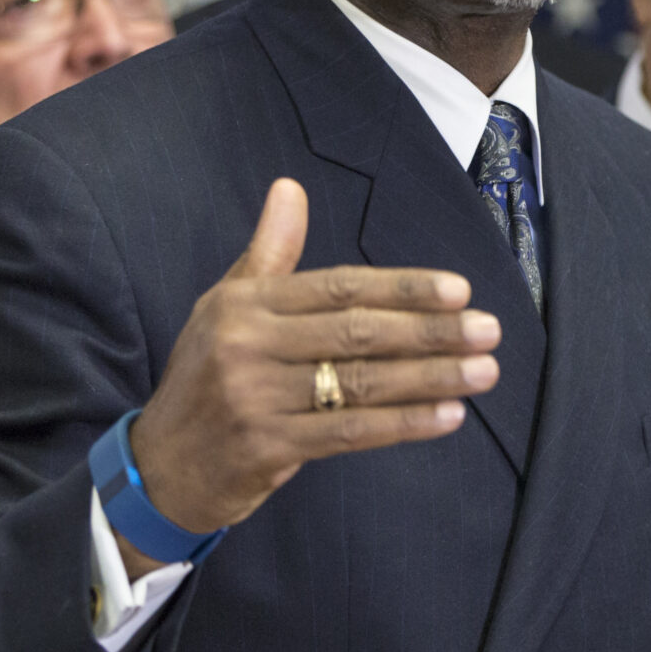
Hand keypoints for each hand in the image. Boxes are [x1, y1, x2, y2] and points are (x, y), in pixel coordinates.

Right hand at [121, 178, 500, 572]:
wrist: (161, 464)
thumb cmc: (207, 375)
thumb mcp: (226, 307)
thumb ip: (269, 252)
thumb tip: (290, 188)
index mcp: (244, 304)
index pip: (339, 288)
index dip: (402, 288)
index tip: (459, 290)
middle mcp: (247, 345)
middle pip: (356, 333)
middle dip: (431, 331)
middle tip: (488, 330)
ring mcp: (255, 399)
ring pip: (360, 383)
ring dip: (431, 377)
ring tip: (483, 371)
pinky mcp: (266, 447)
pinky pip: (349, 433)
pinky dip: (404, 424)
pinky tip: (448, 416)